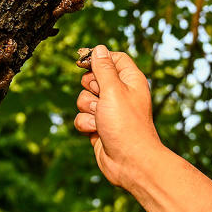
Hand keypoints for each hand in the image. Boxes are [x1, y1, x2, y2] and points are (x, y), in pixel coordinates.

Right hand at [74, 45, 163, 189]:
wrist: (130, 162)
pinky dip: (86, 124)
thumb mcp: (113, 90)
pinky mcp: (99, 126)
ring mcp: (109, 110)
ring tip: (101, 119)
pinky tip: (97, 132)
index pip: (113, 58)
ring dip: (87, 108)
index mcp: (130, 80)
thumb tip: (99, 48)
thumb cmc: (126, 124)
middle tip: (101, 97)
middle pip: (94, 77)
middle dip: (90, 87)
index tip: (81, 61)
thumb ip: (103, 68)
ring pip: (84, 98)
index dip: (97, 57)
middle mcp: (120, 93)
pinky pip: (82, 116)